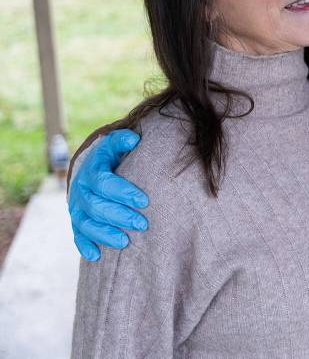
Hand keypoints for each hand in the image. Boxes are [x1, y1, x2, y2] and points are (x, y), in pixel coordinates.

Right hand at [68, 129, 149, 260]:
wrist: (90, 167)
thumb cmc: (111, 157)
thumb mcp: (114, 145)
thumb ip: (123, 140)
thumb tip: (135, 139)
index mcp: (92, 170)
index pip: (105, 183)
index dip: (123, 192)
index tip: (145, 201)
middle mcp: (81, 190)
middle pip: (97, 206)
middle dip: (120, 216)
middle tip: (143, 224)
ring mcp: (77, 207)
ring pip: (86, 224)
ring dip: (105, 234)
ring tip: (125, 242)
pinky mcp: (76, 221)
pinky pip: (77, 236)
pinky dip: (85, 246)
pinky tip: (96, 256)